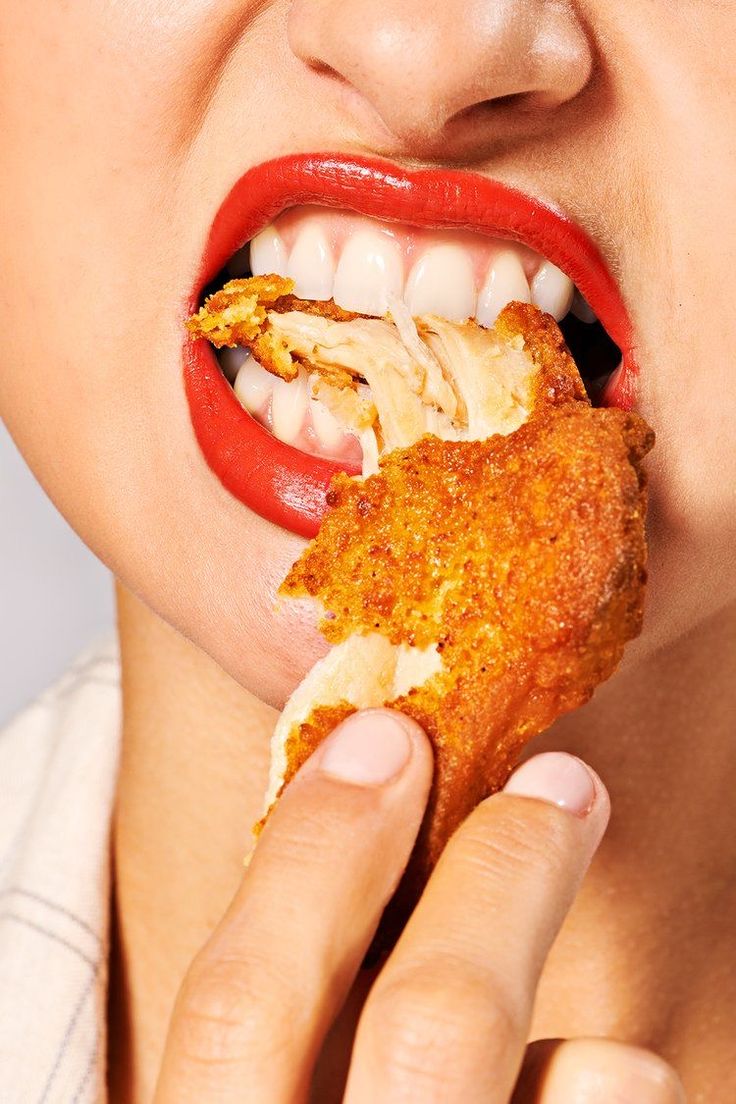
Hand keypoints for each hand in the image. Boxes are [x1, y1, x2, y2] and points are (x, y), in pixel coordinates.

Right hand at [154, 709, 683, 1102]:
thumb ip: (282, 1046)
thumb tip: (355, 854)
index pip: (241, 1003)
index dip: (317, 851)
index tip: (385, 737)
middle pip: (433, 1025)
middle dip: (501, 873)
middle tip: (563, 784)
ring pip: (575, 1098)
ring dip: (599, 1055)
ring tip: (604, 1044)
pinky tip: (606, 1099)